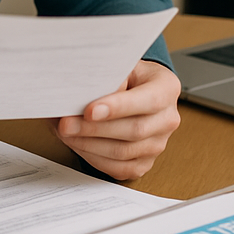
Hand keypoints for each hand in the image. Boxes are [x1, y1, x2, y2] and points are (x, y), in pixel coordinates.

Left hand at [54, 60, 180, 180]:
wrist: (135, 90)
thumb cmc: (126, 76)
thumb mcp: (121, 66)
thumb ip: (109, 77)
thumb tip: (83, 93)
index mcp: (166, 88)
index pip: (147, 100)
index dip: (118, 107)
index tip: (89, 110)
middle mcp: (167, 119)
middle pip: (134, 130)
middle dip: (94, 129)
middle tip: (66, 123)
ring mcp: (158, 144)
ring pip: (123, 152)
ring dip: (88, 144)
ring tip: (65, 132)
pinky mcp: (144, 163)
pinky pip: (118, 168)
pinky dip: (93, 157)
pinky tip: (77, 143)